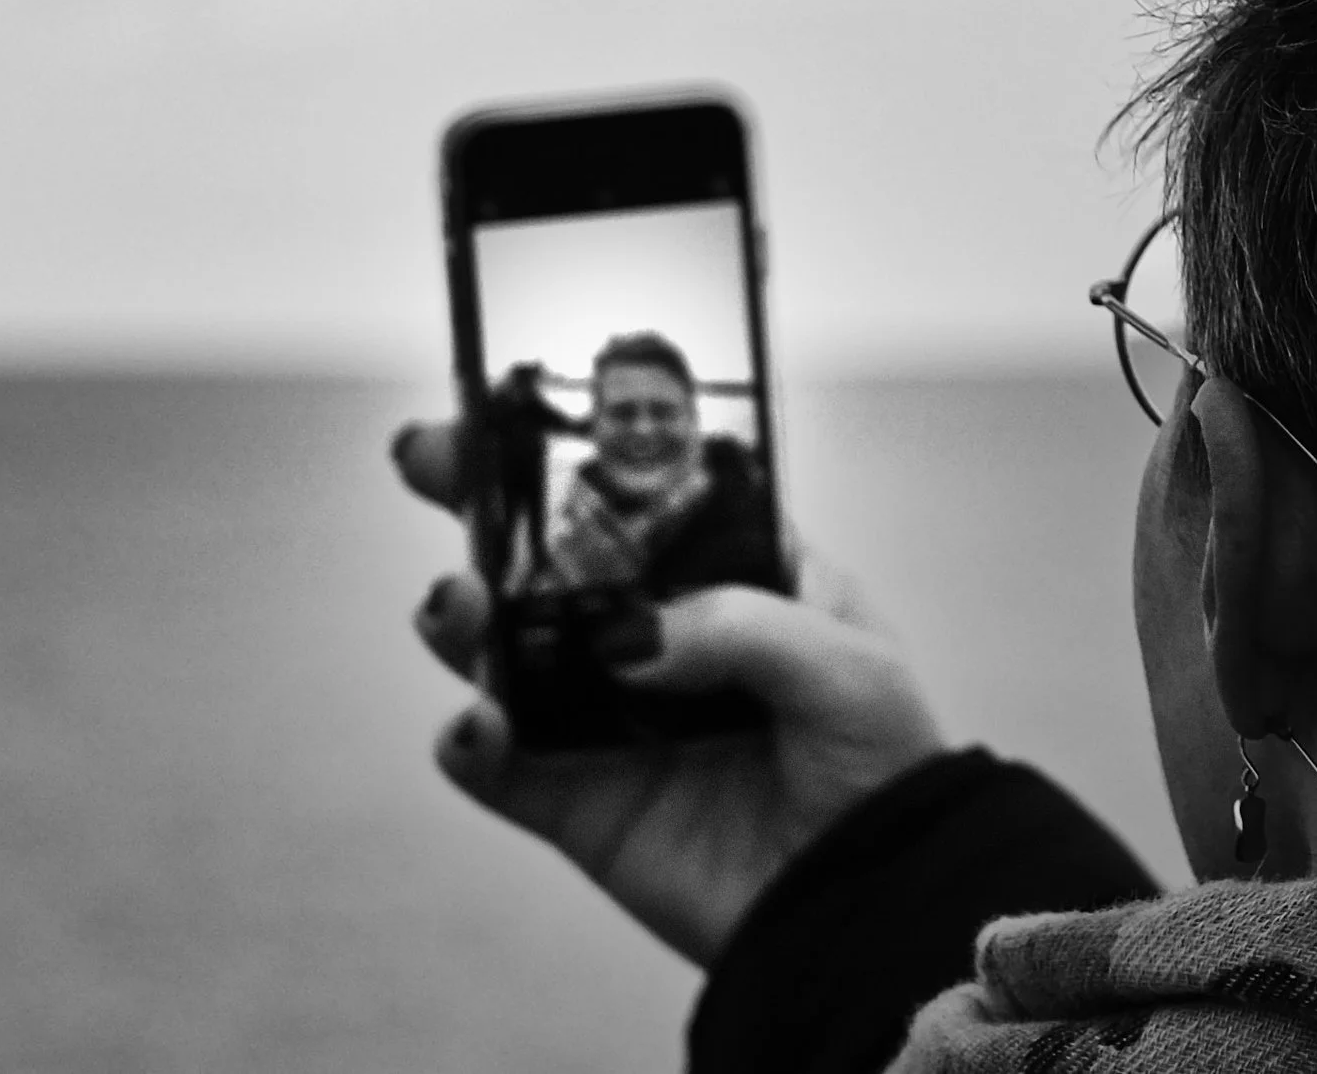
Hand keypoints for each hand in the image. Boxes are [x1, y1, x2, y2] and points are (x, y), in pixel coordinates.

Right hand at [392, 419, 945, 966]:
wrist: (876, 912)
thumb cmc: (886, 768)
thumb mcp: (846, 666)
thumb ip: (738, 628)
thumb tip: (625, 640)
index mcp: (731, 575)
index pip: (641, 492)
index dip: (578, 447)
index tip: (513, 404)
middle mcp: (657, 636)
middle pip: (547, 553)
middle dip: (479, 499)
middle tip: (430, 458)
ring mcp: (609, 719)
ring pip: (505, 648)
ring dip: (463, 615)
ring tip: (458, 603)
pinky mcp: (579, 804)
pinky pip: (499, 766)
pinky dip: (470, 741)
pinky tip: (480, 724)